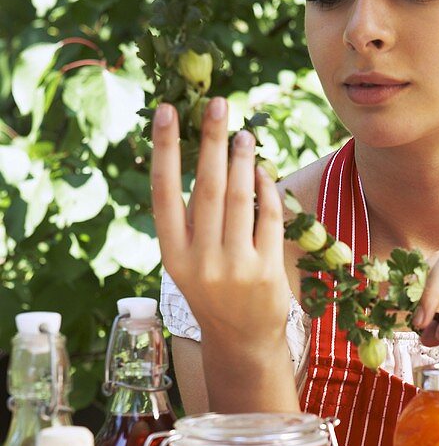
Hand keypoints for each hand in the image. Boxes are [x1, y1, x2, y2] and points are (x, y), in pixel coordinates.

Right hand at [151, 98, 290, 346]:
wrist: (242, 342)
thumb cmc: (214, 293)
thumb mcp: (191, 263)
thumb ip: (194, 222)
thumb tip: (212, 160)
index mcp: (173, 254)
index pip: (163, 193)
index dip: (163, 150)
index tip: (166, 111)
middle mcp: (199, 260)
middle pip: (205, 187)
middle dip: (210, 141)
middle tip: (217, 104)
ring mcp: (233, 266)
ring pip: (238, 198)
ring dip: (242, 160)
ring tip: (244, 133)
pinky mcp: (265, 270)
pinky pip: (268, 217)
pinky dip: (267, 190)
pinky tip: (264, 171)